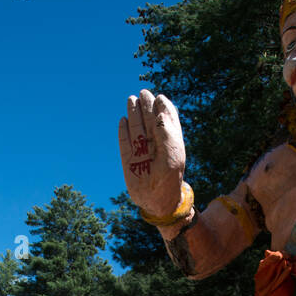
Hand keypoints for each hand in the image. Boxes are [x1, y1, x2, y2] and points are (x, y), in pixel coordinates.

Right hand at [119, 89, 186, 218]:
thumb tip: (160, 113)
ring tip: (132, 100)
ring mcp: (141, 151)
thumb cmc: (170, 180)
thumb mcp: (173, 156)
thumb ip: (167, 134)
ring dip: (134, 113)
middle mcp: (155, 144)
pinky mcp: (128, 160)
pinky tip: (122, 121)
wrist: (158, 202)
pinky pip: (124, 143)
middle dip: (147, 105)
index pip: (166, 119)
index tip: (160, 99)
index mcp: (169, 141)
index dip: (163, 107)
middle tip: (144, 93)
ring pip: (136, 128)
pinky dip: (123, 132)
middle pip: (149, 120)